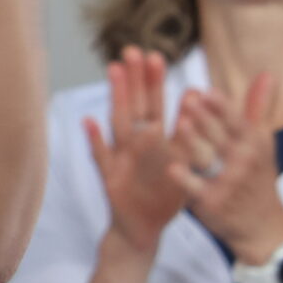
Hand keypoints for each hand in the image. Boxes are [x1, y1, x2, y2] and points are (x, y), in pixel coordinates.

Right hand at [82, 49, 183, 256]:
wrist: (141, 232)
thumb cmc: (163, 197)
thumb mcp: (182, 165)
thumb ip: (187, 132)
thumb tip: (194, 95)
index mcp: (152, 141)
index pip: (152, 104)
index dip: (152, 81)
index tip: (155, 55)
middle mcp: (133, 145)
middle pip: (133, 106)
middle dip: (133, 79)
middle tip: (133, 50)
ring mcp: (120, 159)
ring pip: (119, 123)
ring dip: (117, 97)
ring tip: (115, 70)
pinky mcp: (111, 179)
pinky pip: (102, 158)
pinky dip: (95, 141)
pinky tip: (88, 121)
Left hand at [168, 72, 282, 265]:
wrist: (263, 226)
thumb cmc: (257, 178)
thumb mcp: (261, 143)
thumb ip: (256, 109)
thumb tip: (267, 74)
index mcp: (254, 143)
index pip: (238, 121)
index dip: (223, 107)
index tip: (208, 90)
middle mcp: (244, 161)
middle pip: (222, 136)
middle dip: (207, 118)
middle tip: (190, 98)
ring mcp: (230, 182)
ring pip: (210, 159)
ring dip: (196, 142)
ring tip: (181, 124)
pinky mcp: (214, 202)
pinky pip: (197, 187)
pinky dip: (185, 178)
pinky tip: (171, 167)